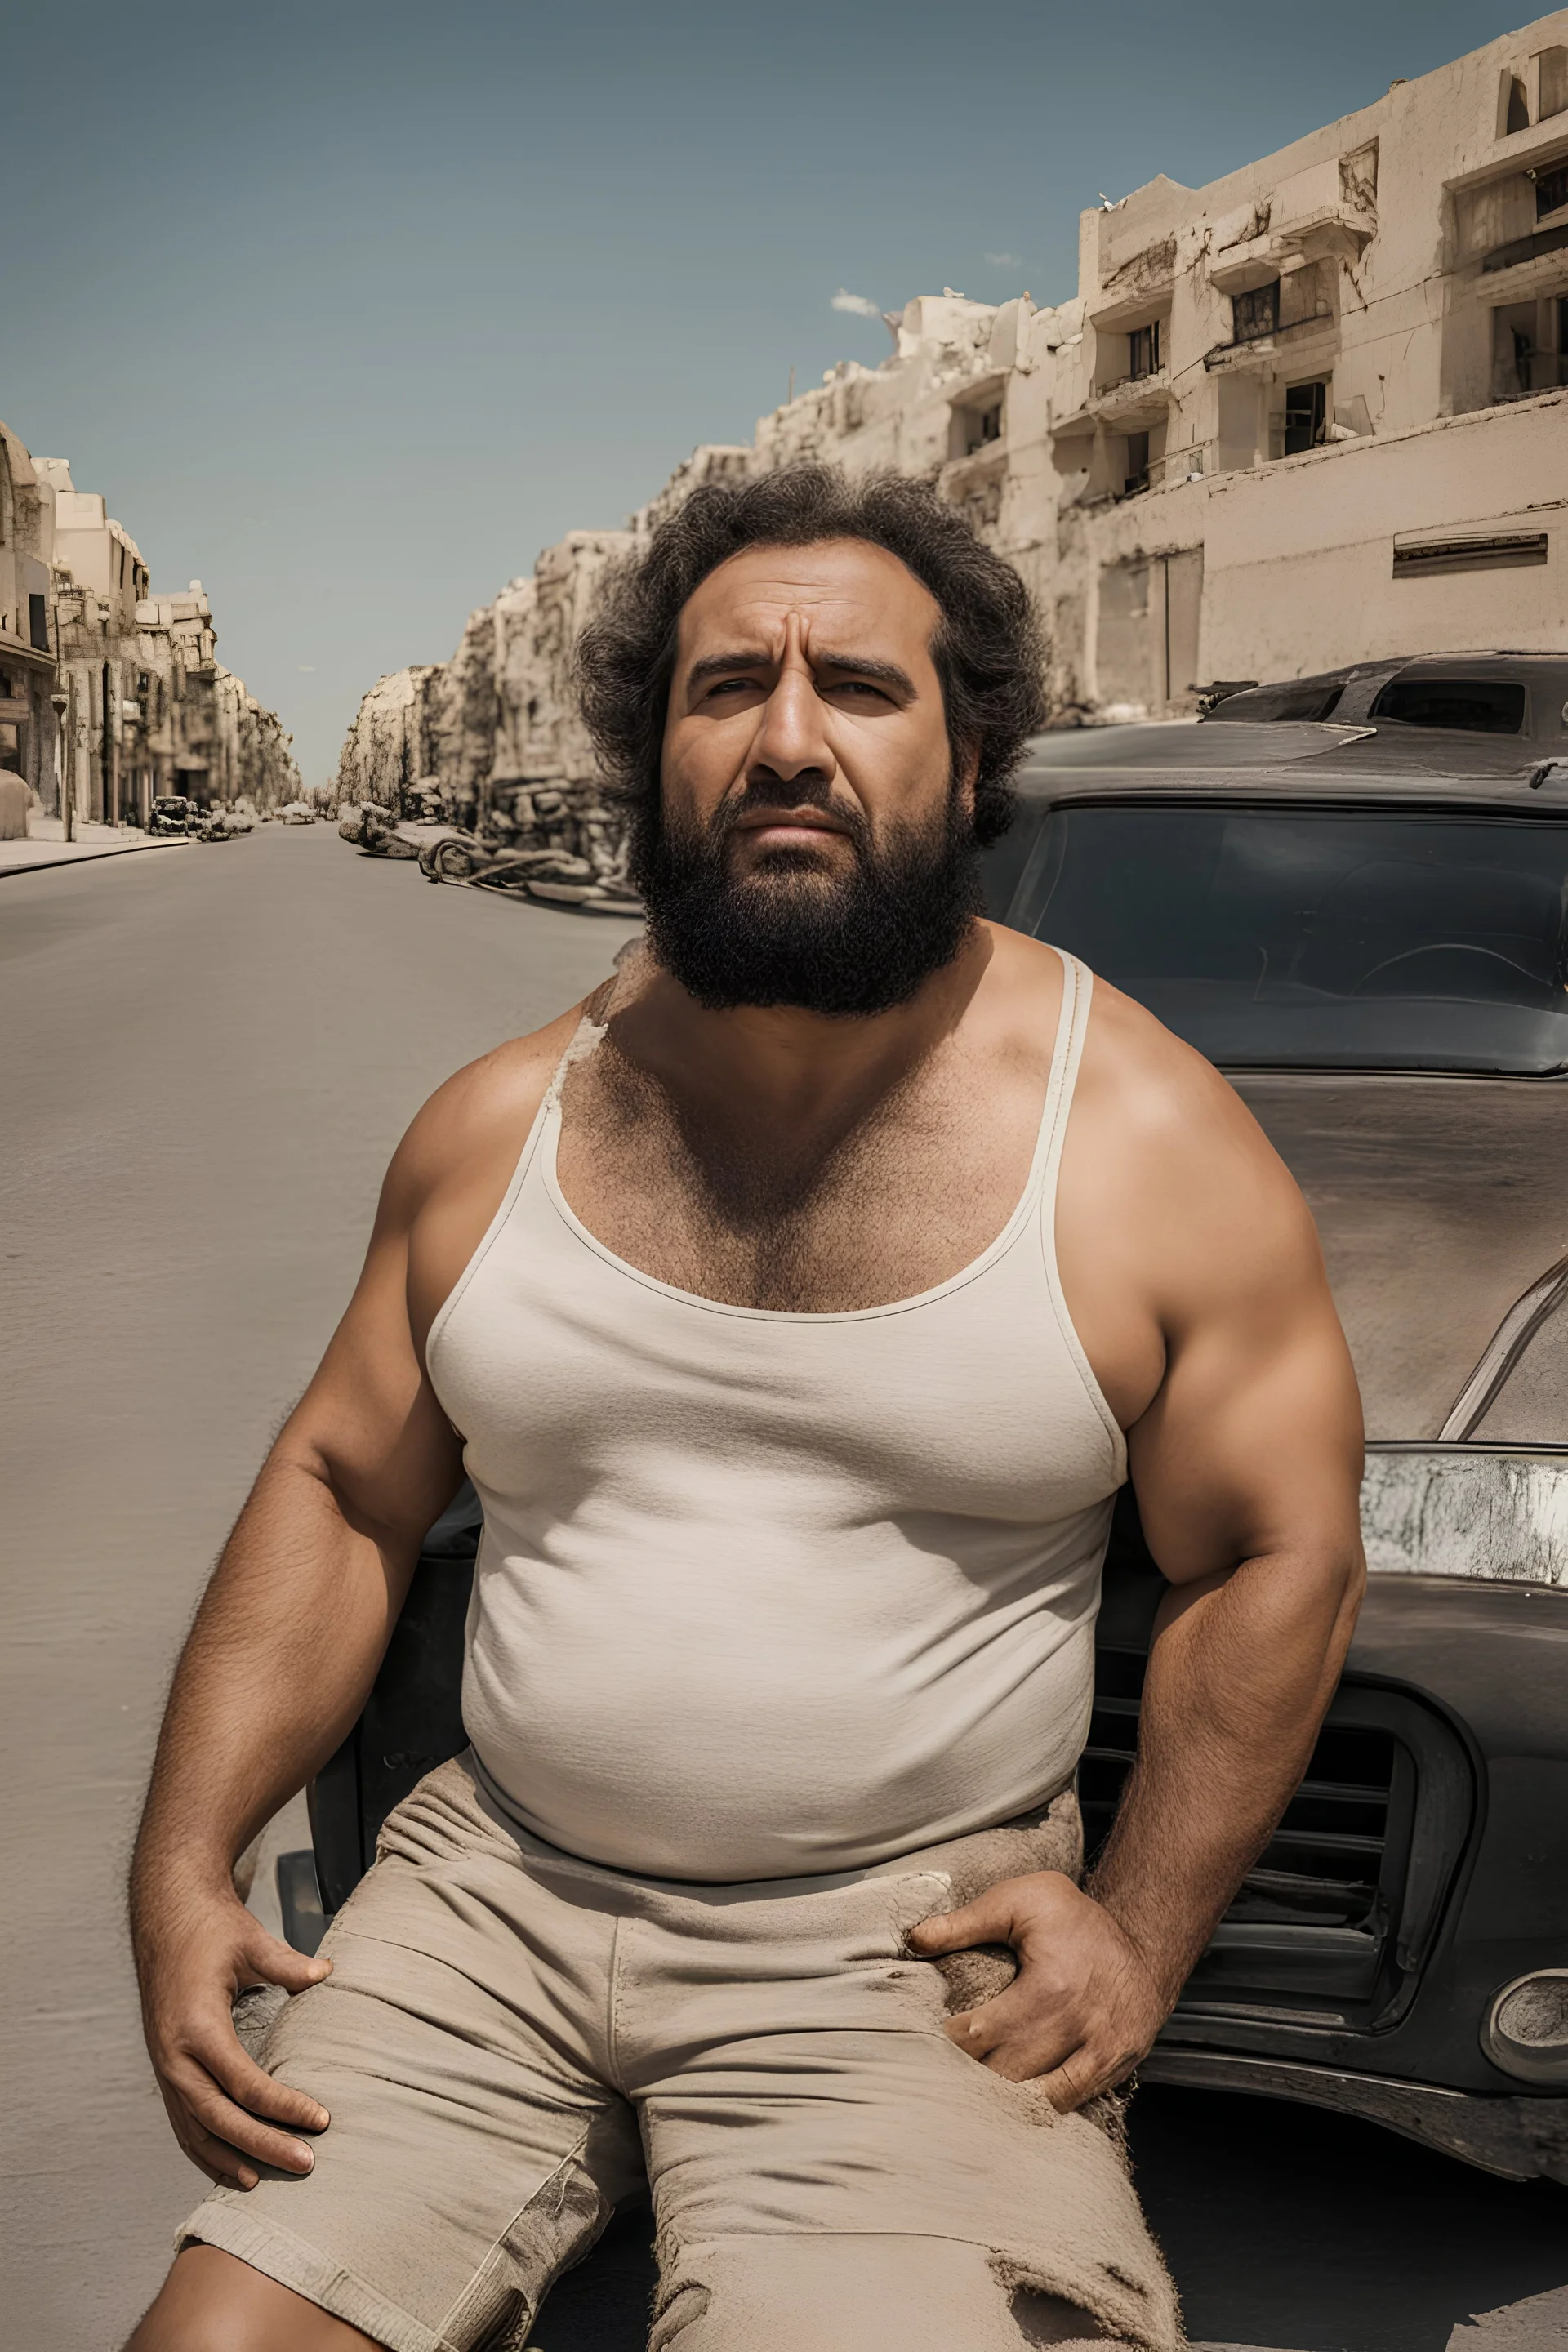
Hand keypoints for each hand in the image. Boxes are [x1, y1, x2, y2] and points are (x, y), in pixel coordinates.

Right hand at [135, 1883, 333, 2189]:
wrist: (167, 1918)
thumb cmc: (213, 1930)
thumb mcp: (251, 1941)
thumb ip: (288, 1964)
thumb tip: (326, 1972)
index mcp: (197, 2026)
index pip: (243, 2082)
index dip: (282, 2106)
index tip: (321, 2118)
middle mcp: (175, 2055)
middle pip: (220, 2118)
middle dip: (263, 2144)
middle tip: (307, 2163)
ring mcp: (165, 2067)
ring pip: (196, 2130)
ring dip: (230, 2159)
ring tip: (268, 2182)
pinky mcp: (166, 2071)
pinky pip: (183, 2123)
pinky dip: (206, 2151)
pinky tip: (232, 2167)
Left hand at [905, 1870, 1168, 2110]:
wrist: (1145, 1939)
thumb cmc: (1077, 1919)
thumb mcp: (1022, 1900)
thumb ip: (966, 1922)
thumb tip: (914, 1939)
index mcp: (1049, 1988)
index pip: (979, 2036)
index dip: (945, 2044)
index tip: (920, 2040)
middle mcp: (1077, 2029)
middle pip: (1004, 2076)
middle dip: (965, 2077)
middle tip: (934, 2073)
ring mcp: (1099, 2055)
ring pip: (1035, 2099)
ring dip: (998, 2099)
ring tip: (965, 2091)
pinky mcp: (1113, 2071)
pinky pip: (1067, 2105)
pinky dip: (1035, 2107)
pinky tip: (1008, 2103)